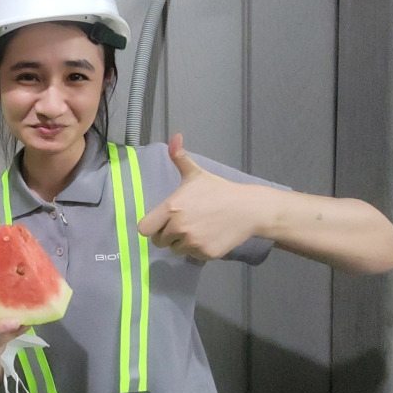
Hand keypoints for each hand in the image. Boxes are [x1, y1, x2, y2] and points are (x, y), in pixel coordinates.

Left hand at [137, 133, 261, 260]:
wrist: (248, 209)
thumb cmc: (218, 190)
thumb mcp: (196, 173)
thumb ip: (179, 157)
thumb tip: (175, 136)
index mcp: (172, 208)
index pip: (145, 229)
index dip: (152, 226)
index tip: (161, 222)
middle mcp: (179, 227)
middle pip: (159, 241)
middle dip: (167, 235)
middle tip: (183, 224)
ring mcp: (193, 242)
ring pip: (175, 249)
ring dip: (182, 243)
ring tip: (197, 229)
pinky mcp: (205, 254)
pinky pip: (192, 256)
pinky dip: (197, 250)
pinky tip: (208, 236)